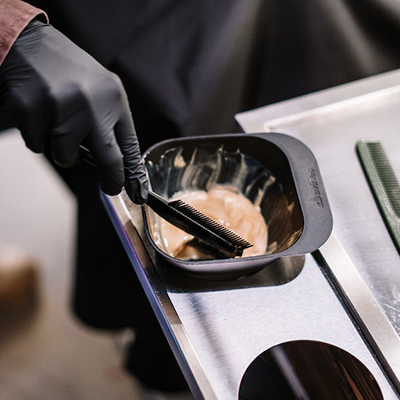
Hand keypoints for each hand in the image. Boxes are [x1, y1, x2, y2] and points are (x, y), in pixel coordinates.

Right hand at [0, 19, 147, 202]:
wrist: (28, 44)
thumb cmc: (68, 72)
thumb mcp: (101, 91)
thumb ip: (110, 124)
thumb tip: (119, 165)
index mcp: (113, 97)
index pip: (130, 145)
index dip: (134, 174)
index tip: (139, 194)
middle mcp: (91, 103)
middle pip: (109, 160)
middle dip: (111, 181)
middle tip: (110, 188)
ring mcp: (60, 108)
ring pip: (67, 158)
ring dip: (63, 150)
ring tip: (58, 121)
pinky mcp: (31, 112)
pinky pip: (39, 147)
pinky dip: (39, 138)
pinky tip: (39, 114)